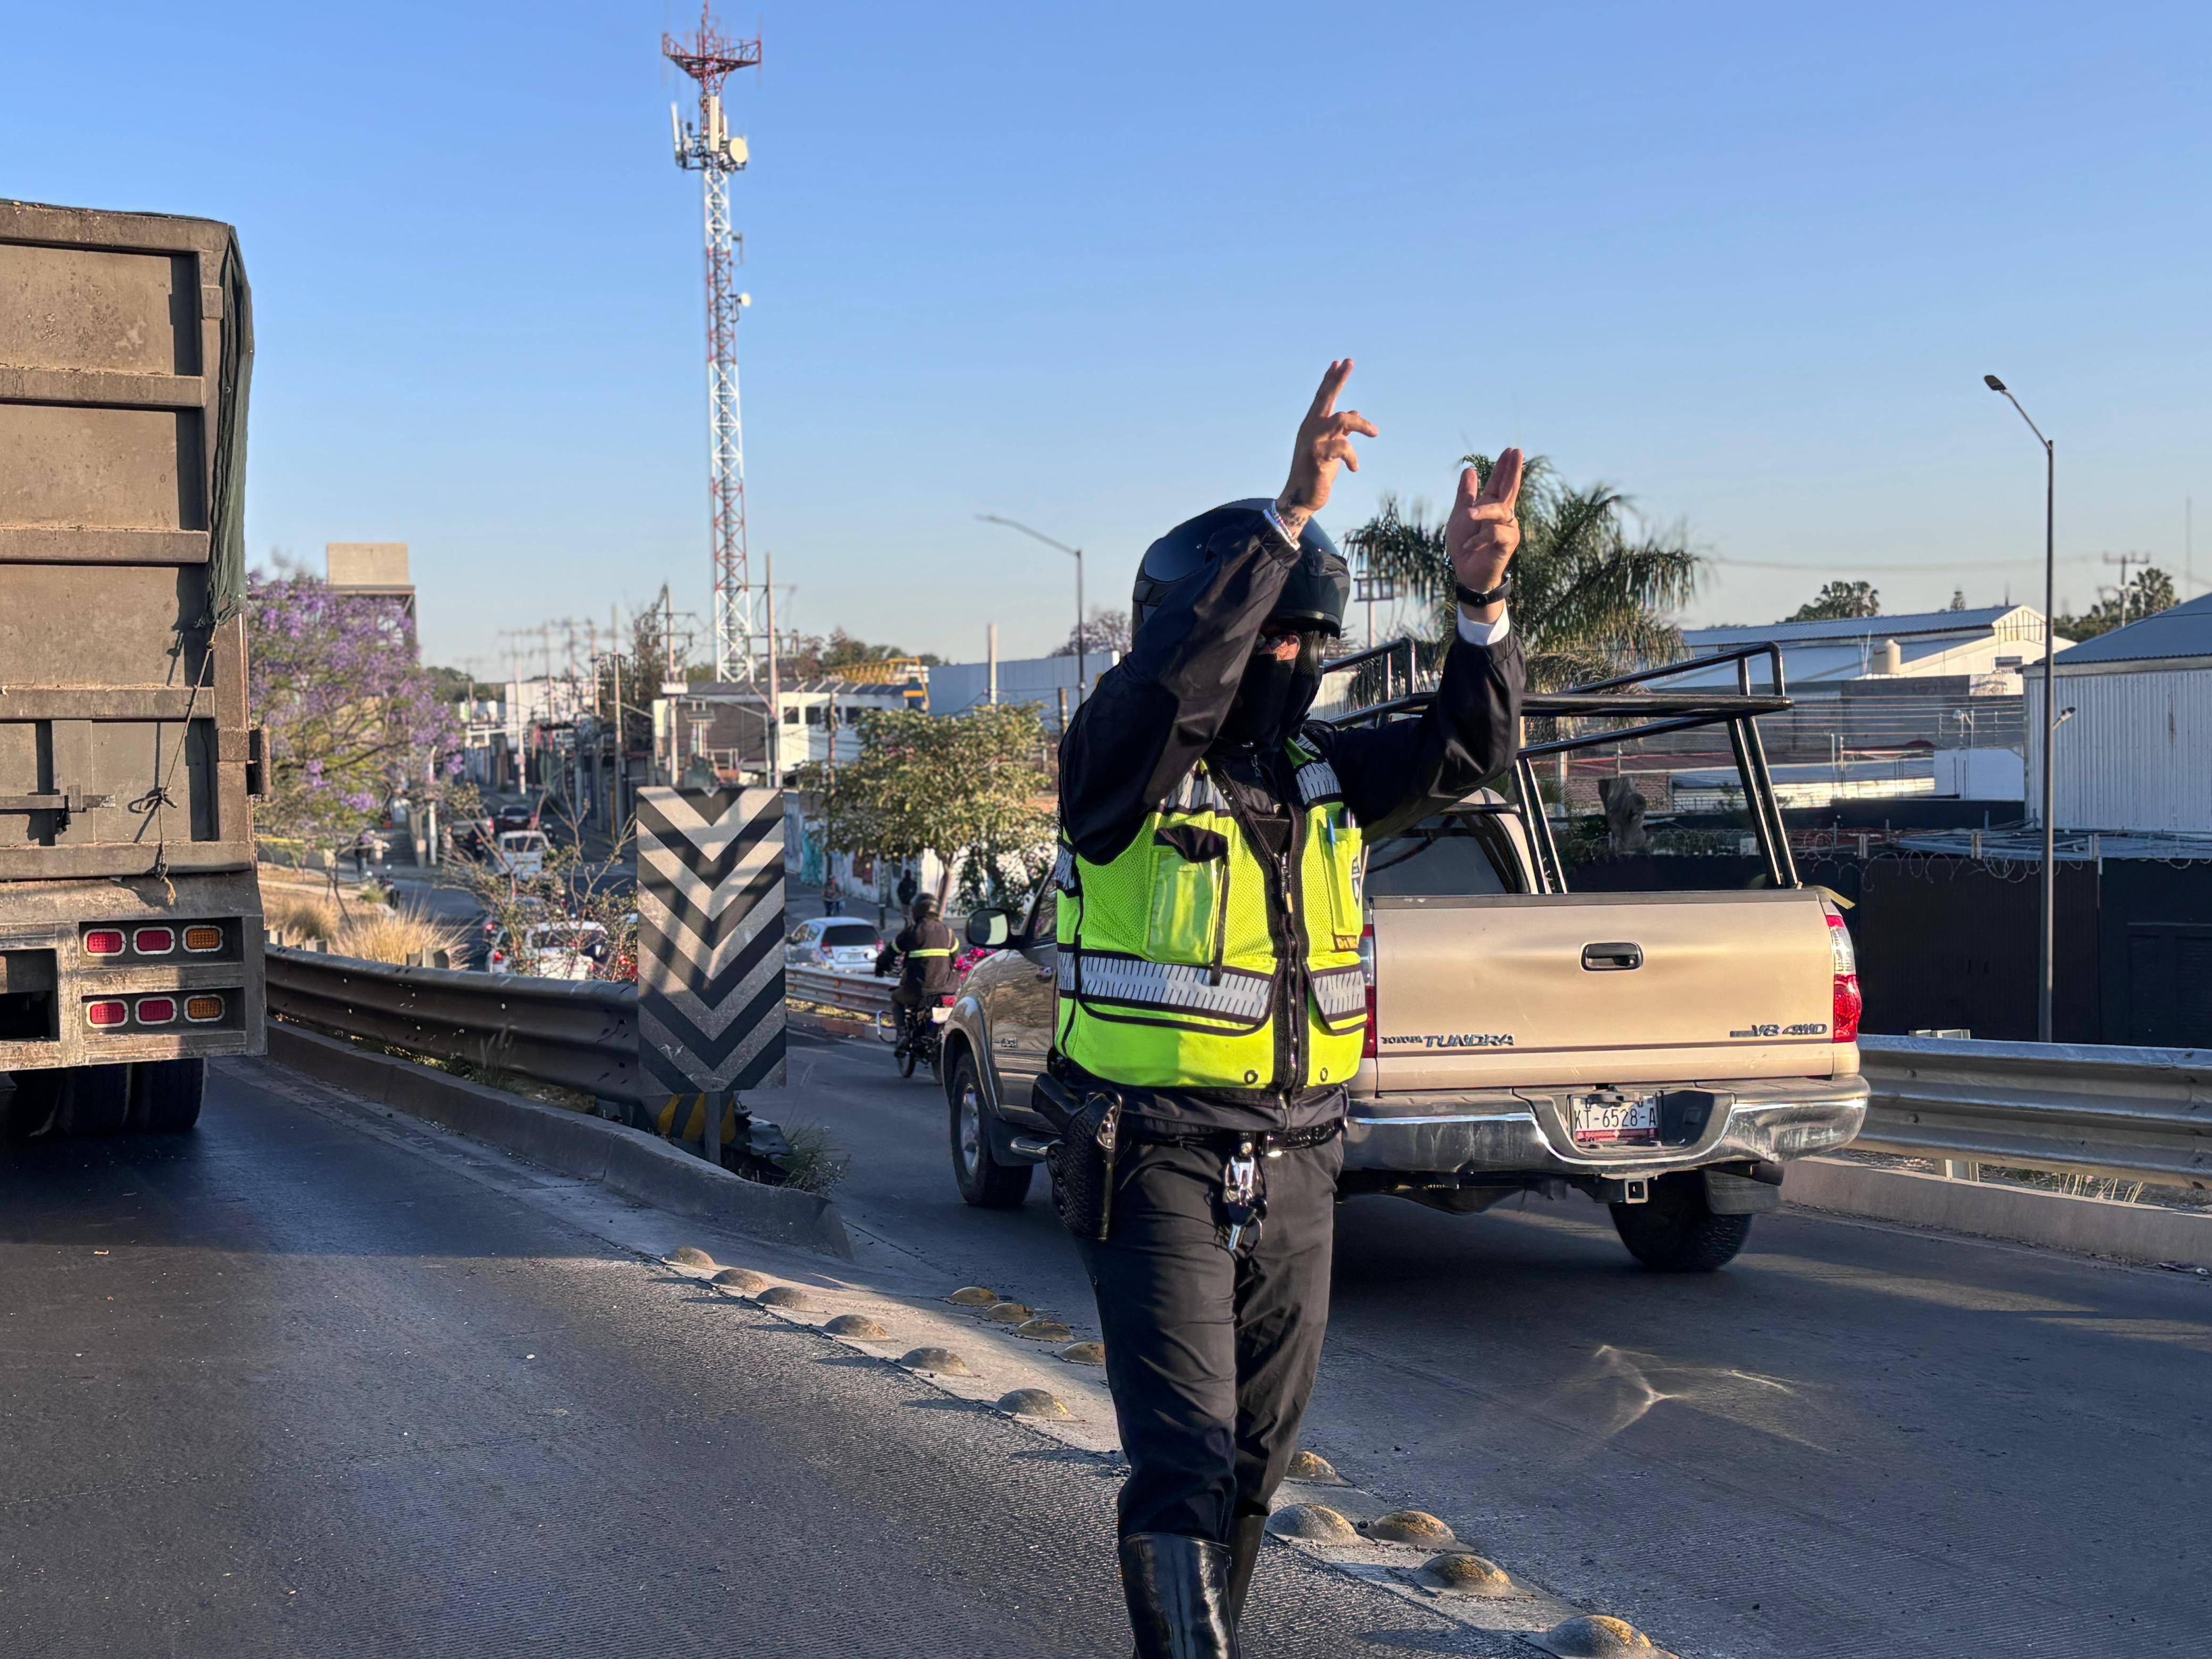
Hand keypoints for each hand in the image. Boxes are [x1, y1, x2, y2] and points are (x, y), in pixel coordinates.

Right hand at [1274, 359, 1378, 537]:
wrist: (1302, 498)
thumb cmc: (1317, 473)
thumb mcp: (1331, 448)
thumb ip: (1341, 430)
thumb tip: (1355, 411)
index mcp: (1313, 425)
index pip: (1322, 397)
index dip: (1331, 379)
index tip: (1340, 362)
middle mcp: (1310, 429)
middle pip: (1326, 398)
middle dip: (1338, 379)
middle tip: (1349, 362)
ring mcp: (1312, 442)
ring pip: (1342, 419)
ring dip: (1362, 424)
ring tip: (1375, 433)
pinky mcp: (1318, 457)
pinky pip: (1343, 448)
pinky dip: (1353, 457)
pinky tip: (1354, 468)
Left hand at [1447, 449, 1521, 621]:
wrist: (1465, 573)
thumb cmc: (1464, 546)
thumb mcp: (1460, 515)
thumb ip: (1466, 494)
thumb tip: (1469, 470)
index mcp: (1491, 507)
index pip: (1500, 483)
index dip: (1504, 468)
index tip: (1511, 450)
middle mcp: (1503, 515)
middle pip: (1510, 489)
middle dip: (1512, 470)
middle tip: (1516, 452)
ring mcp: (1508, 528)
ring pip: (1499, 511)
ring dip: (1483, 512)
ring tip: (1469, 515)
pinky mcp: (1508, 543)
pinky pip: (1495, 532)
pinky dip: (1480, 538)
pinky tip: (1470, 545)